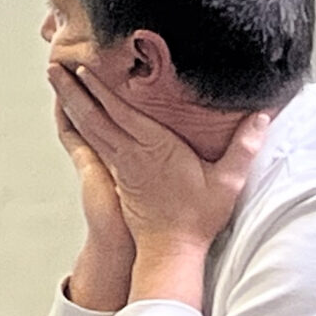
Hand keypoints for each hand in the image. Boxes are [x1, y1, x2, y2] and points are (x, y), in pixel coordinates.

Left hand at [53, 64, 270, 307]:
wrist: (171, 248)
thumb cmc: (199, 215)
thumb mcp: (227, 180)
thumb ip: (243, 147)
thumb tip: (262, 116)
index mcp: (154, 148)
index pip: (121, 112)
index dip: (101, 90)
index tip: (84, 69)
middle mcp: (129, 153)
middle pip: (93, 115)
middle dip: (72, 89)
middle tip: (52, 67)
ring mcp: (117, 164)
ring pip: (87, 127)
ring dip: (70, 103)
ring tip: (56, 82)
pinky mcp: (113, 175)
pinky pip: (91, 143)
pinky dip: (78, 125)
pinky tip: (72, 114)